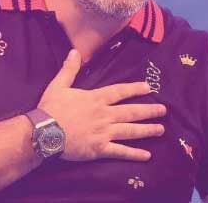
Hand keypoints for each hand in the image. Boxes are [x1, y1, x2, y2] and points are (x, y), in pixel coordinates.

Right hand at [37, 49, 166, 161]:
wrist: (44, 131)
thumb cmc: (51, 108)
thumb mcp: (59, 84)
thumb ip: (70, 69)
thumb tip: (75, 51)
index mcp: (96, 99)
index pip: (120, 92)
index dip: (135, 89)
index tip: (149, 88)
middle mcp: (104, 115)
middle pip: (131, 111)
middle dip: (149, 111)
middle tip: (163, 110)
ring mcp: (104, 133)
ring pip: (130, 130)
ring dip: (147, 130)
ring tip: (161, 129)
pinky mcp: (100, 149)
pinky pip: (120, 151)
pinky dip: (134, 153)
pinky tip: (146, 155)